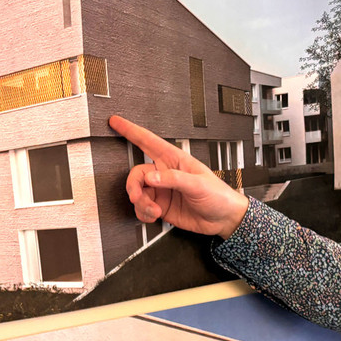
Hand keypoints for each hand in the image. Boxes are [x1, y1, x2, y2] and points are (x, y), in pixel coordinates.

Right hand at [109, 115, 250, 238]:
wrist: (224, 219)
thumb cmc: (218, 195)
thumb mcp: (197, 184)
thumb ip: (173, 179)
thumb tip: (151, 177)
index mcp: (174, 160)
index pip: (148, 141)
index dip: (131, 130)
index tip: (116, 122)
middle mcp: (165, 174)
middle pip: (137, 174)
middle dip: (134, 187)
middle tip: (138, 196)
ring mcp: (162, 191)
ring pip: (138, 193)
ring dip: (141, 203)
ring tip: (154, 211)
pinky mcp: (161, 206)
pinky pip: (142, 208)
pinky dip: (144, 213)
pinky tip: (154, 216)